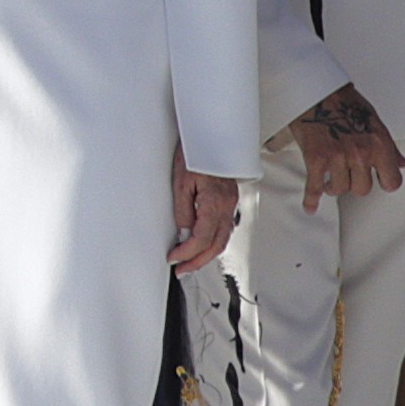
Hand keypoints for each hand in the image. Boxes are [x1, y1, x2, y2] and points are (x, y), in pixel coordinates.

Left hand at [172, 147, 240, 271]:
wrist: (211, 136)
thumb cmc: (196, 154)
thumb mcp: (181, 182)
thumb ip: (183, 210)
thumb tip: (183, 231)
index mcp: (214, 203)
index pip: (201, 239)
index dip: (187, 253)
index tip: (174, 259)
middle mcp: (226, 207)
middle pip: (216, 245)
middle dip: (198, 261)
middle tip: (182, 269)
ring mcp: (231, 204)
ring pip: (222, 238)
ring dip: (207, 253)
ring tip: (190, 261)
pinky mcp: (230, 200)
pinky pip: (224, 227)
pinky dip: (213, 240)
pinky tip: (203, 243)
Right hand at [286, 83, 404, 212]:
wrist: (314, 88)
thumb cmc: (344, 101)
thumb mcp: (374, 121)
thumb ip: (389, 147)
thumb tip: (401, 164)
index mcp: (378, 144)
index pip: (392, 181)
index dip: (384, 182)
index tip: (377, 180)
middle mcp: (360, 153)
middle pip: (362, 189)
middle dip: (354, 182)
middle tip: (347, 172)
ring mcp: (337, 157)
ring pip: (339, 189)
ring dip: (334, 185)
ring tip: (329, 177)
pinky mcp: (316, 158)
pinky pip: (315, 187)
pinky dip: (311, 199)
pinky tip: (311, 206)